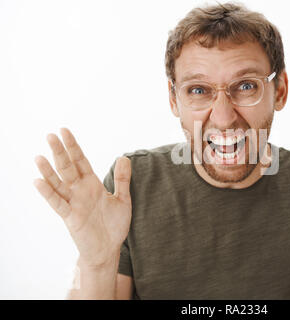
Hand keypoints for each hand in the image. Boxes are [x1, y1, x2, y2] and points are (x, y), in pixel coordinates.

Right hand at [33, 128, 131, 266]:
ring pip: (59, 183)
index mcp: (92, 185)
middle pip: (67, 168)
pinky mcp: (70, 217)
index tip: (65, 131)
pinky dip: (48, 193)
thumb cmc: (114, 225)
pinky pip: (58, 203)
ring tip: (40, 156)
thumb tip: (124, 157)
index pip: (81, 161)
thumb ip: (122, 179)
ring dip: (49, 170)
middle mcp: (80, 191)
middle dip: (60, 152)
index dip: (73, 147)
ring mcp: (74, 203)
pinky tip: (38, 181)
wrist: (109, 249)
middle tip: (51, 135)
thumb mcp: (123, 199)